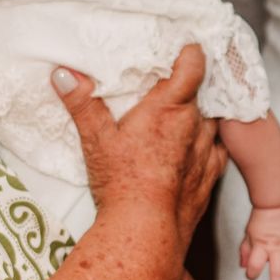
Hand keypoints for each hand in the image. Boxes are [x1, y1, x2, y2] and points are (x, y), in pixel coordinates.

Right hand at [55, 46, 223, 241]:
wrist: (146, 232)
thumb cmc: (121, 183)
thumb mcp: (96, 140)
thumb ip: (82, 103)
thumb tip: (63, 74)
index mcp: (169, 107)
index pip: (193, 64)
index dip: (190, 52)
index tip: (183, 47)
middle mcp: (195, 124)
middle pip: (200, 93)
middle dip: (187, 89)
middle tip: (169, 88)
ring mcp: (207, 150)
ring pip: (210, 122)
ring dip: (197, 119)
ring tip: (178, 122)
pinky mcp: (212, 175)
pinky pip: (216, 151)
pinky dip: (206, 147)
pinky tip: (191, 152)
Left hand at [239, 203, 279, 279]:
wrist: (278, 201)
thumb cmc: (261, 217)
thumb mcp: (248, 233)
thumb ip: (245, 250)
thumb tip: (243, 267)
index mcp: (261, 247)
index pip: (254, 267)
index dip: (251, 274)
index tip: (251, 275)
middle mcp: (277, 250)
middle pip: (277, 275)